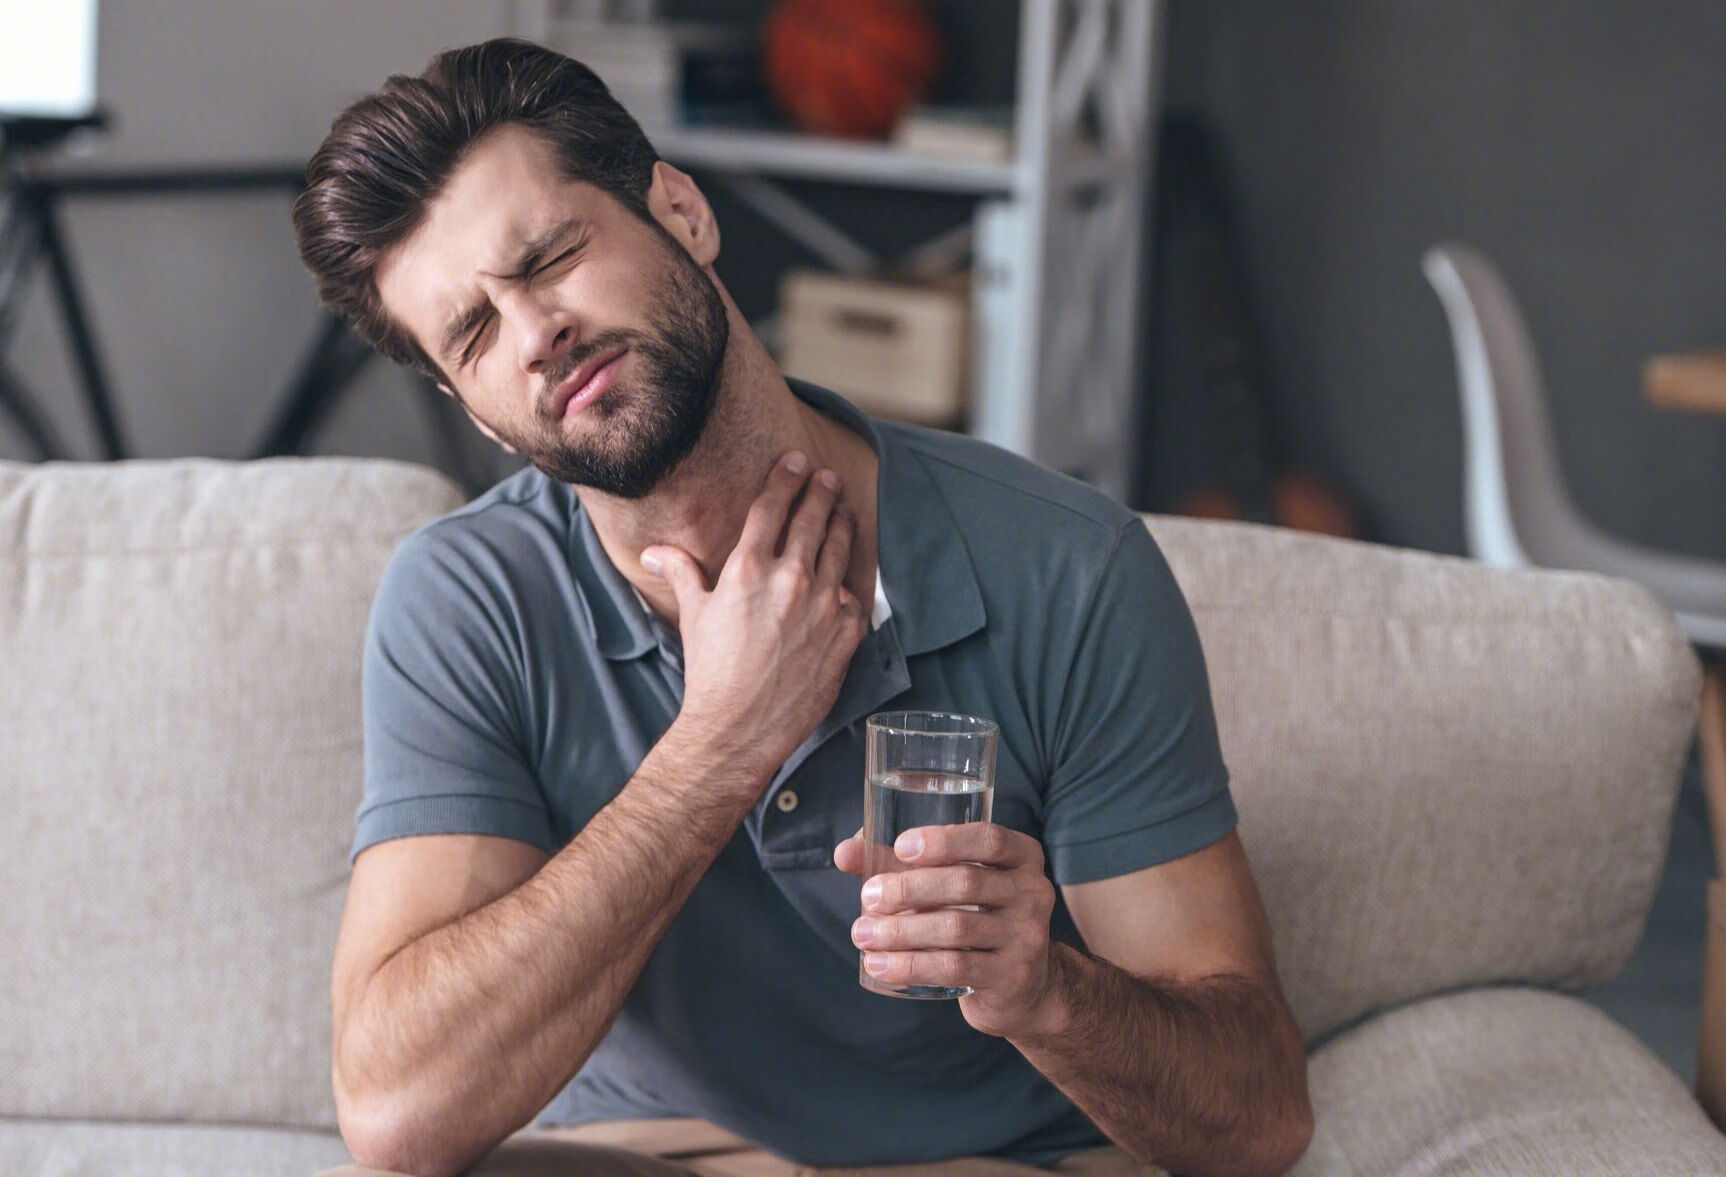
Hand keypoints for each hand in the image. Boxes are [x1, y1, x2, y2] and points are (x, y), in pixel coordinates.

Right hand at [644, 451, 867, 787]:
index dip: (786, 479)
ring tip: (843, 510)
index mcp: (749, 567)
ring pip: (840, 549)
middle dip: (821, 492)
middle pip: (813, 519)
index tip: (796, 462)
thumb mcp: (694, 615)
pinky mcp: (846, 633)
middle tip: (826, 478)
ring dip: (842, 524)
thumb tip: (654, 552)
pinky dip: (849, 581)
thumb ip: (682, 572)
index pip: (772, 507)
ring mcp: (824, 605)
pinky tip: (847, 574)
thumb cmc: (711, 671)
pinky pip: (854, 595)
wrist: (739, 726)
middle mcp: (790, 578)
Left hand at [835, 822, 1063, 1039]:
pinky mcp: (1012, 977)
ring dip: (900, 931)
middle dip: (908, 889)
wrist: (1024, 986)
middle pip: (966, 882)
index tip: (900, 847)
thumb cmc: (977, 918)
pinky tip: (879, 966)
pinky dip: (910, 966)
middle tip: (868, 897)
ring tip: (862, 934)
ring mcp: (1027, 937)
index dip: (944, 840)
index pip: (988, 839)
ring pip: (956, 928)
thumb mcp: (951, 885)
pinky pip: (955, 968)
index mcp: (1021, 857)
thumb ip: (902, 865)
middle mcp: (1033, 892)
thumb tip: (844, 852)